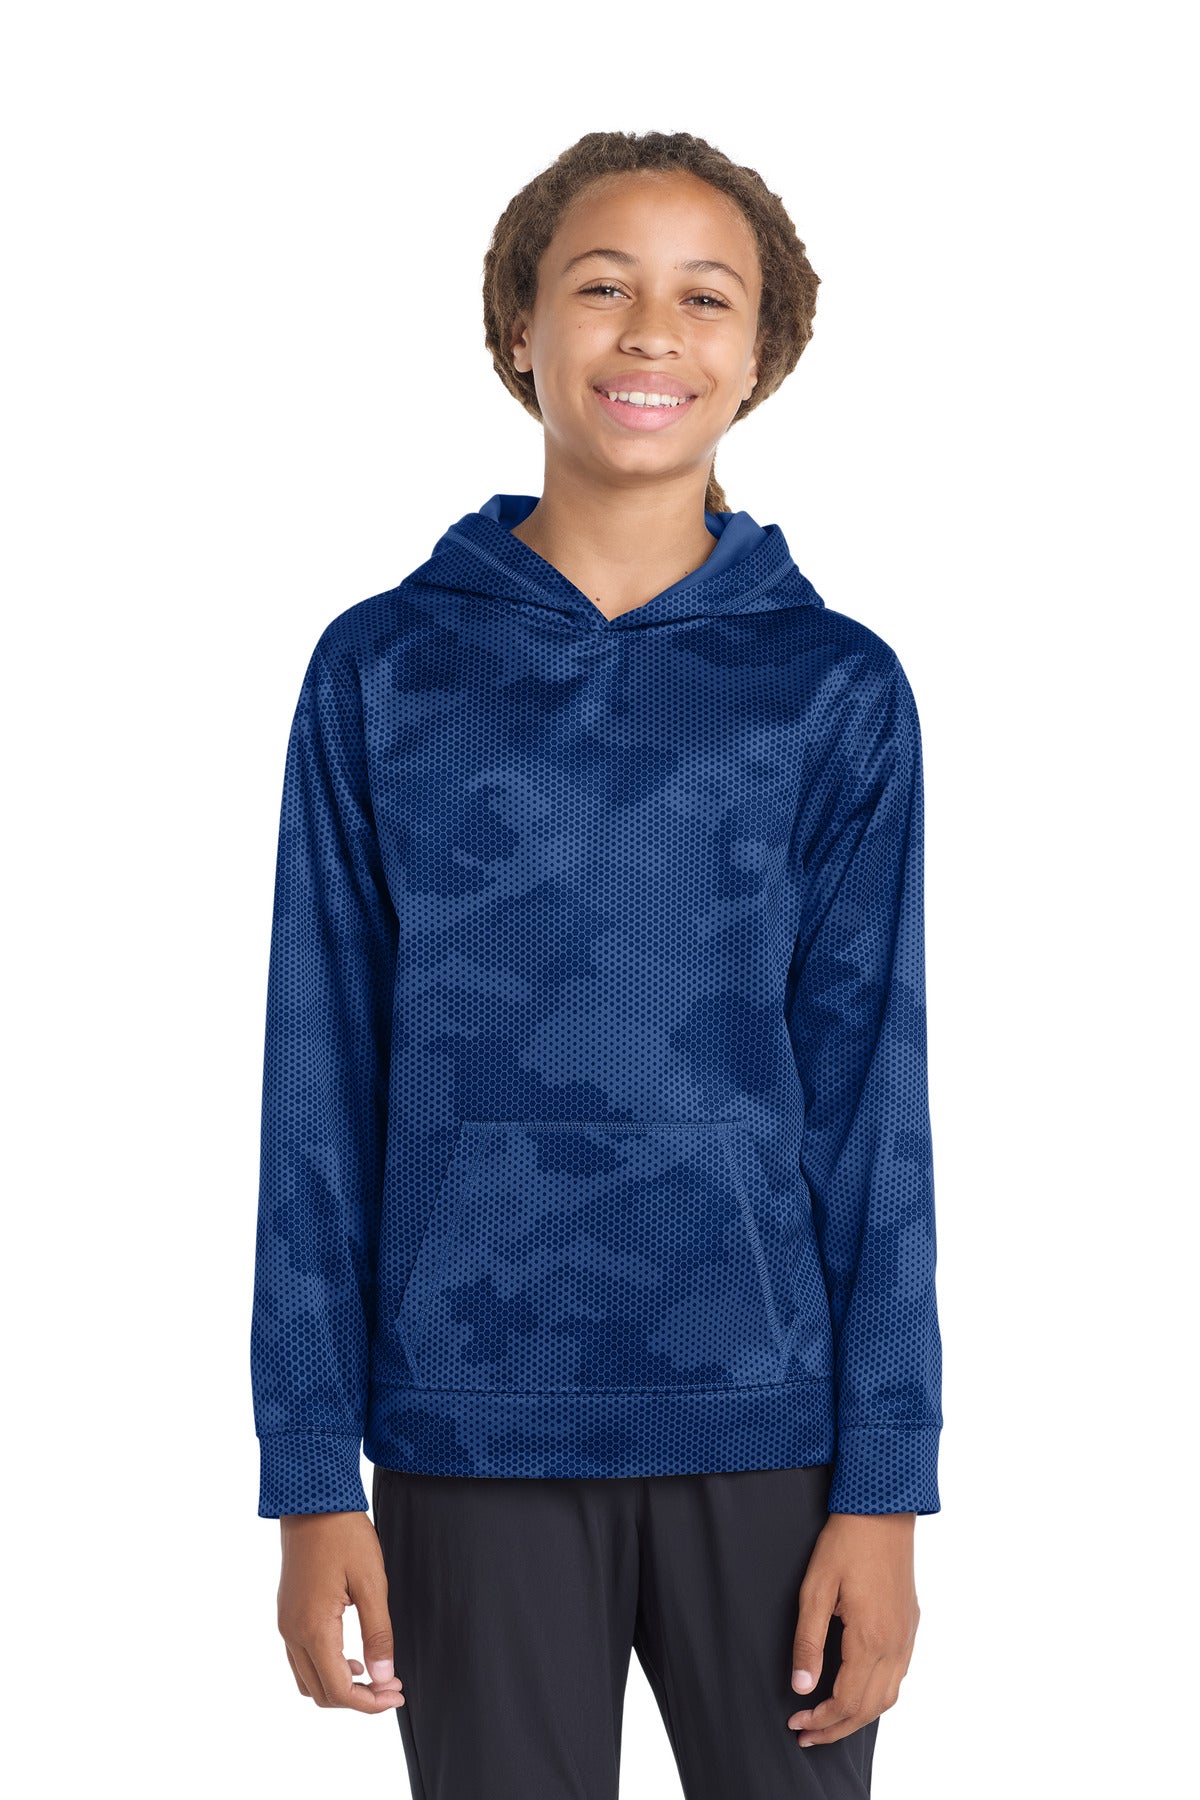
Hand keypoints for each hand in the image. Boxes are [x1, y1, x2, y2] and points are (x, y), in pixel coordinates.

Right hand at [276, 1510, 405, 1712]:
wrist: (312, 1501)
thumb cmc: (345, 1536)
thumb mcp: (372, 1582)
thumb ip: (378, 1634)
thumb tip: (382, 1676)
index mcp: (313, 1628)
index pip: (339, 1690)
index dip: (370, 1702)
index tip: (397, 1692)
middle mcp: (292, 1633)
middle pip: (320, 1693)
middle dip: (357, 1699)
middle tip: (390, 1684)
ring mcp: (285, 1623)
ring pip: (307, 1680)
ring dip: (338, 1687)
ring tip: (373, 1673)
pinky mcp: (286, 1612)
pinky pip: (300, 1659)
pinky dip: (324, 1669)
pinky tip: (350, 1655)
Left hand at [787, 1511, 919, 1747]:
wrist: (882, 1511)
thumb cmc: (845, 1544)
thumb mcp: (815, 1589)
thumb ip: (808, 1641)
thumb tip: (801, 1687)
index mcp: (871, 1639)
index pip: (846, 1701)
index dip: (820, 1719)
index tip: (795, 1722)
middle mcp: (895, 1645)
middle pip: (869, 1708)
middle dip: (837, 1728)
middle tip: (806, 1734)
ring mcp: (907, 1636)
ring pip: (889, 1697)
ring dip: (859, 1716)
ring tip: (829, 1722)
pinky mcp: (911, 1624)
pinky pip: (899, 1675)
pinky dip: (877, 1695)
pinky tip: (858, 1691)